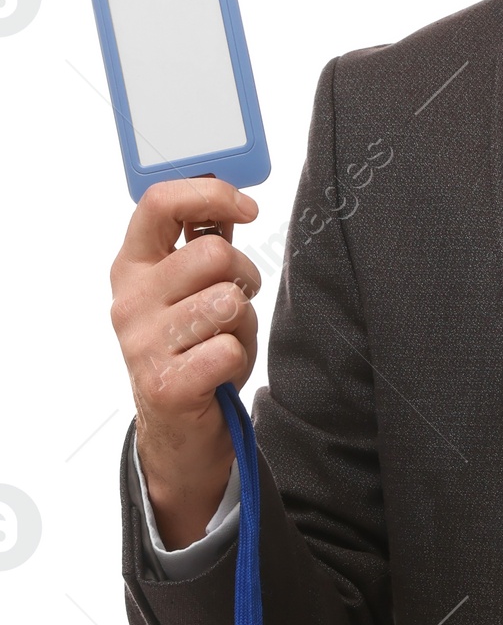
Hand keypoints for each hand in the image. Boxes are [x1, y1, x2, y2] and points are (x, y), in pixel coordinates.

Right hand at [109, 179, 261, 549]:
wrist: (180, 429)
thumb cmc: (194, 350)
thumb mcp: (194, 290)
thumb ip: (204, 244)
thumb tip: (228, 196)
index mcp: (134, 266)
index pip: (160, 203)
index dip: (212, 195)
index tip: (249, 208)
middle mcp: (130, 300)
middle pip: (213, 254)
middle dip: (243, 278)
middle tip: (234, 306)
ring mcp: (142, 342)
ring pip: (227, 301)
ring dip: (242, 324)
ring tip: (223, 342)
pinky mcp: (164, 383)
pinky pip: (228, 348)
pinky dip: (238, 359)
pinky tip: (219, 372)